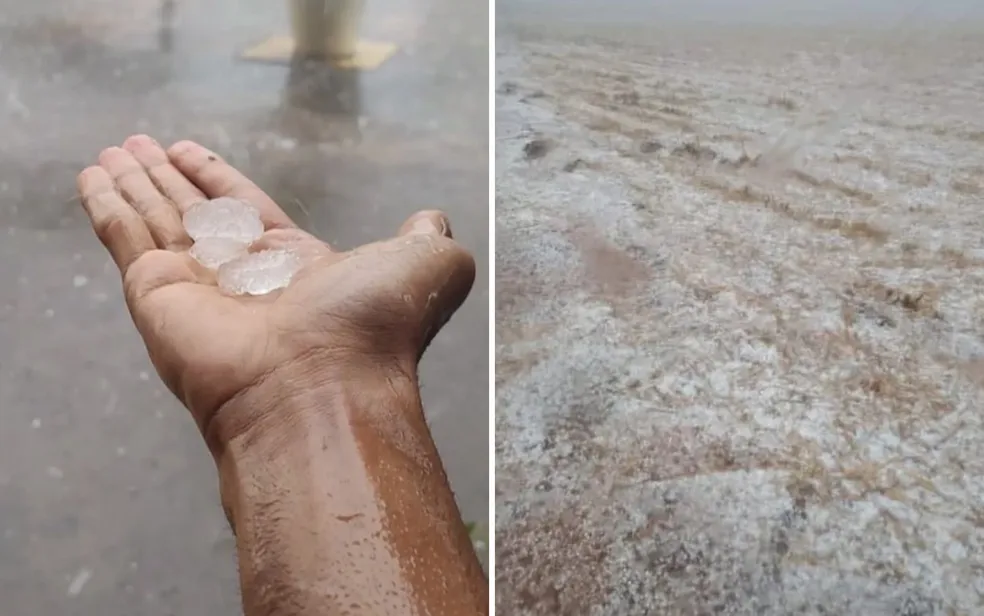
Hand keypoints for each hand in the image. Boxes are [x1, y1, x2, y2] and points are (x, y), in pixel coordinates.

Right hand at [77, 136, 474, 452]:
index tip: (189, 151)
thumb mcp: (428, 265)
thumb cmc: (375, 325)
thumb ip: (427, 238)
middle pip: (195, 213)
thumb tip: (434, 217)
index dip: (218, 178)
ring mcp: (196, 287)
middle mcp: (242, 276)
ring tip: (111, 151)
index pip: (246, 208)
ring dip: (134, 185)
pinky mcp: (154, 294)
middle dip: (168, 180)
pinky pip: (125, 238)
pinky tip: (93, 176)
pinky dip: (107, 207)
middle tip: (141, 146)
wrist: (321, 387)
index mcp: (296, 266)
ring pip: (156, 220)